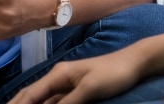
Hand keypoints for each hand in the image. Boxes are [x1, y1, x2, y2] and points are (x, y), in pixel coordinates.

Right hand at [8, 50, 145, 103]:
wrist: (133, 63)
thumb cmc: (112, 72)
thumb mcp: (89, 89)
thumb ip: (68, 102)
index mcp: (59, 74)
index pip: (30, 94)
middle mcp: (59, 78)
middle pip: (31, 96)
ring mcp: (67, 85)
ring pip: (41, 100)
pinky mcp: (76, 91)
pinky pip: (54, 102)